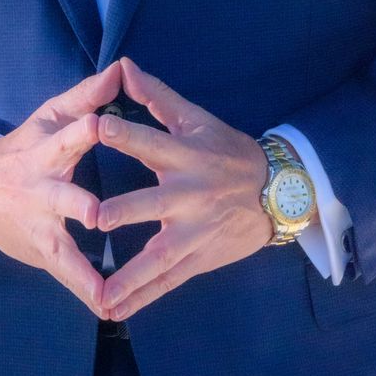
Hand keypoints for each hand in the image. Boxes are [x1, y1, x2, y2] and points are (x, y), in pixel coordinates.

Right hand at [0, 61, 121, 316]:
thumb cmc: (27, 145)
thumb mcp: (51, 115)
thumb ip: (88, 95)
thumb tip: (121, 68)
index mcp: (48, 150)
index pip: (66, 135)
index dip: (81, 129)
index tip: (98, 124)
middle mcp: (41, 188)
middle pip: (59, 195)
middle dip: (75, 203)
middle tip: (94, 213)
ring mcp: (39, 223)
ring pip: (59, 245)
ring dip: (80, 266)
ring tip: (106, 292)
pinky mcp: (41, 248)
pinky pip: (65, 272)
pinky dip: (83, 289)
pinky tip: (107, 307)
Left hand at [96, 57, 288, 320]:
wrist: (278, 192)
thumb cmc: (228, 150)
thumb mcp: (195, 119)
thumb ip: (156, 96)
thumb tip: (123, 65)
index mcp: (184, 156)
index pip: (151, 141)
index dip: (126, 133)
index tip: (97, 127)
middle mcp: (188, 196)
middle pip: (153, 204)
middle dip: (126, 212)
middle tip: (96, 218)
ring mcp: (194, 232)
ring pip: (158, 256)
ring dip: (129, 275)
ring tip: (100, 293)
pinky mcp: (198, 258)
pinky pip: (167, 281)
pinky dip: (142, 297)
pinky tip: (113, 309)